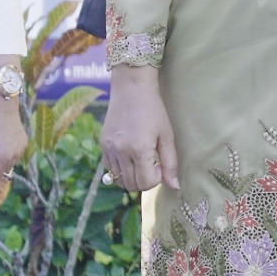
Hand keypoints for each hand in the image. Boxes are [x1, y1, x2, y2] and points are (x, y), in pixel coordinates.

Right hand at [100, 66, 180, 191]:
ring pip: (118, 180)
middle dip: (143, 181)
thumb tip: (174, 186)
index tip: (159, 165)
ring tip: (140, 160)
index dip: (155, 179)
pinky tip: (129, 155)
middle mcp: (121, 151)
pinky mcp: (102, 144)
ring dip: (131, 177)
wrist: (131, 89)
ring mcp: (109, 148)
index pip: (145, 183)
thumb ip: (170, 163)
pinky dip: (120, 169)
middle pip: (131, 185)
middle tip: (151, 164)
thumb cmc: (153, 110)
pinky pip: (109, 168)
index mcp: (139, 149)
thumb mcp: (166, 136)